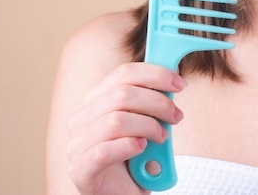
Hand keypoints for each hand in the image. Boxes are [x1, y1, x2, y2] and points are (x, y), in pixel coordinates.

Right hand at [66, 62, 185, 194]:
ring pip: (116, 120)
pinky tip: (143, 149)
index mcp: (96, 101)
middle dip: (158, 102)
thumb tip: (173, 77)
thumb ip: (152, 100)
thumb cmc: (137, 157)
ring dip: (148, 126)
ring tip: (162, 138)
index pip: (124, 74)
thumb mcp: (146, 122)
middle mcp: (81, 120)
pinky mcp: (81, 171)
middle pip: (122, 94)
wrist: (125, 194)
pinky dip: (129, 146)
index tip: (180, 83)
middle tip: (176, 116)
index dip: (155, 74)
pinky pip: (105, 151)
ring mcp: (77, 146)